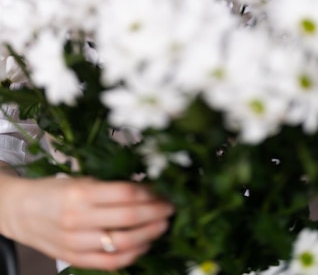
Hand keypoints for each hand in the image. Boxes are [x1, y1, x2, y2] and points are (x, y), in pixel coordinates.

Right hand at [0, 173, 173, 269]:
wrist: (22, 211)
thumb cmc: (54, 191)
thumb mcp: (80, 178)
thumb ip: (109, 186)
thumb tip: (145, 188)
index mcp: (80, 192)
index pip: (125, 193)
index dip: (150, 192)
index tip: (163, 189)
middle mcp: (79, 218)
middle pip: (129, 217)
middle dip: (156, 212)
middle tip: (171, 206)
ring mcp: (77, 242)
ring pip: (123, 242)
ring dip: (150, 234)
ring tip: (163, 224)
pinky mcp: (76, 259)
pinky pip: (110, 262)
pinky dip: (133, 255)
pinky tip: (145, 244)